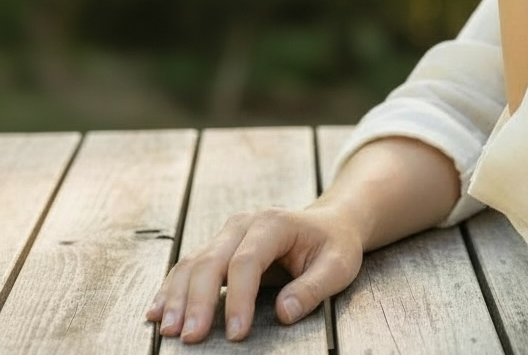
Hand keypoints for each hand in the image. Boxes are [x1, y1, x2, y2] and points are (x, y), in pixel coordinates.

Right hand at [145, 203, 361, 342]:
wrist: (329, 224)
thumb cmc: (334, 246)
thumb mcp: (338, 266)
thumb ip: (313, 288)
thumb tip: (283, 313)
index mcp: (274, 223)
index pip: (247, 261)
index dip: (239, 298)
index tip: (236, 334)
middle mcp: (244, 224)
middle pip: (212, 260)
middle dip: (198, 300)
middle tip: (191, 337)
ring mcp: (227, 234)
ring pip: (194, 263)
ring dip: (177, 296)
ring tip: (168, 330)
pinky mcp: (218, 248)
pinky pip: (189, 267)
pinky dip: (171, 289)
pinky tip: (156, 312)